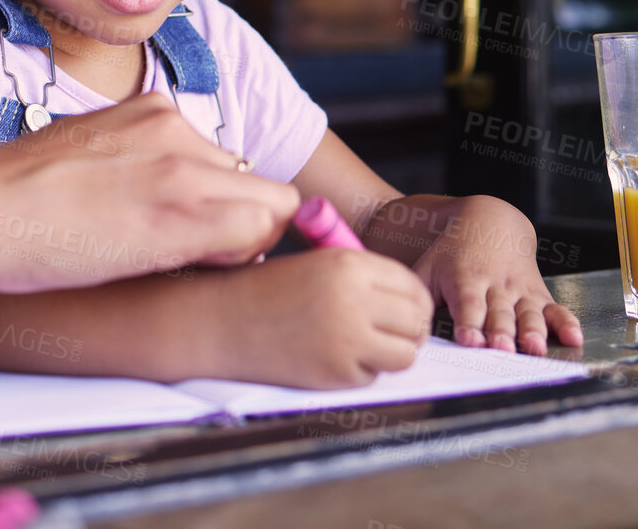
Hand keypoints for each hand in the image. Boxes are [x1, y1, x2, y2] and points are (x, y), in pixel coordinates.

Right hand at [0, 93, 297, 292]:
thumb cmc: (12, 200)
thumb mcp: (85, 153)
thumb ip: (135, 160)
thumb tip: (162, 198)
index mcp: (150, 110)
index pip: (227, 162)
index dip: (222, 205)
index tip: (193, 234)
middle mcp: (176, 128)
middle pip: (257, 183)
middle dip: (241, 224)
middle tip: (193, 258)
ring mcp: (184, 168)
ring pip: (269, 207)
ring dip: (241, 243)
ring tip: (179, 263)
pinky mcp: (183, 213)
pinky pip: (257, 233)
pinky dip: (239, 259)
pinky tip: (188, 270)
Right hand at [223, 248, 433, 388]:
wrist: (221, 320)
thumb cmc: (266, 289)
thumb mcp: (316, 262)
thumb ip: (361, 275)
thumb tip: (409, 299)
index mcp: (349, 264)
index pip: (411, 286)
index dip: (414, 300)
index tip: (406, 309)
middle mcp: (354, 299)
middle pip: (416, 321)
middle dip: (410, 329)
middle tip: (393, 332)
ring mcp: (347, 339)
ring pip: (406, 354)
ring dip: (393, 352)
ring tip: (370, 345)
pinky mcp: (337, 372)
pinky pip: (374, 375)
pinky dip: (363, 371)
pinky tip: (336, 356)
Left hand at [409, 195, 582, 354]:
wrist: (489, 222)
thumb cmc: (452, 253)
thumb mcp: (428, 268)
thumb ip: (418, 297)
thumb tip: (407, 328)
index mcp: (466, 279)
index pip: (468, 303)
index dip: (469, 322)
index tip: (470, 340)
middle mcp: (496, 286)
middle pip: (500, 313)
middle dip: (501, 332)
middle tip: (503, 350)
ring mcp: (520, 291)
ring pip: (529, 313)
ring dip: (533, 331)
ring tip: (535, 348)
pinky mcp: (539, 295)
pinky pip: (556, 309)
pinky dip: (567, 323)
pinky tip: (573, 338)